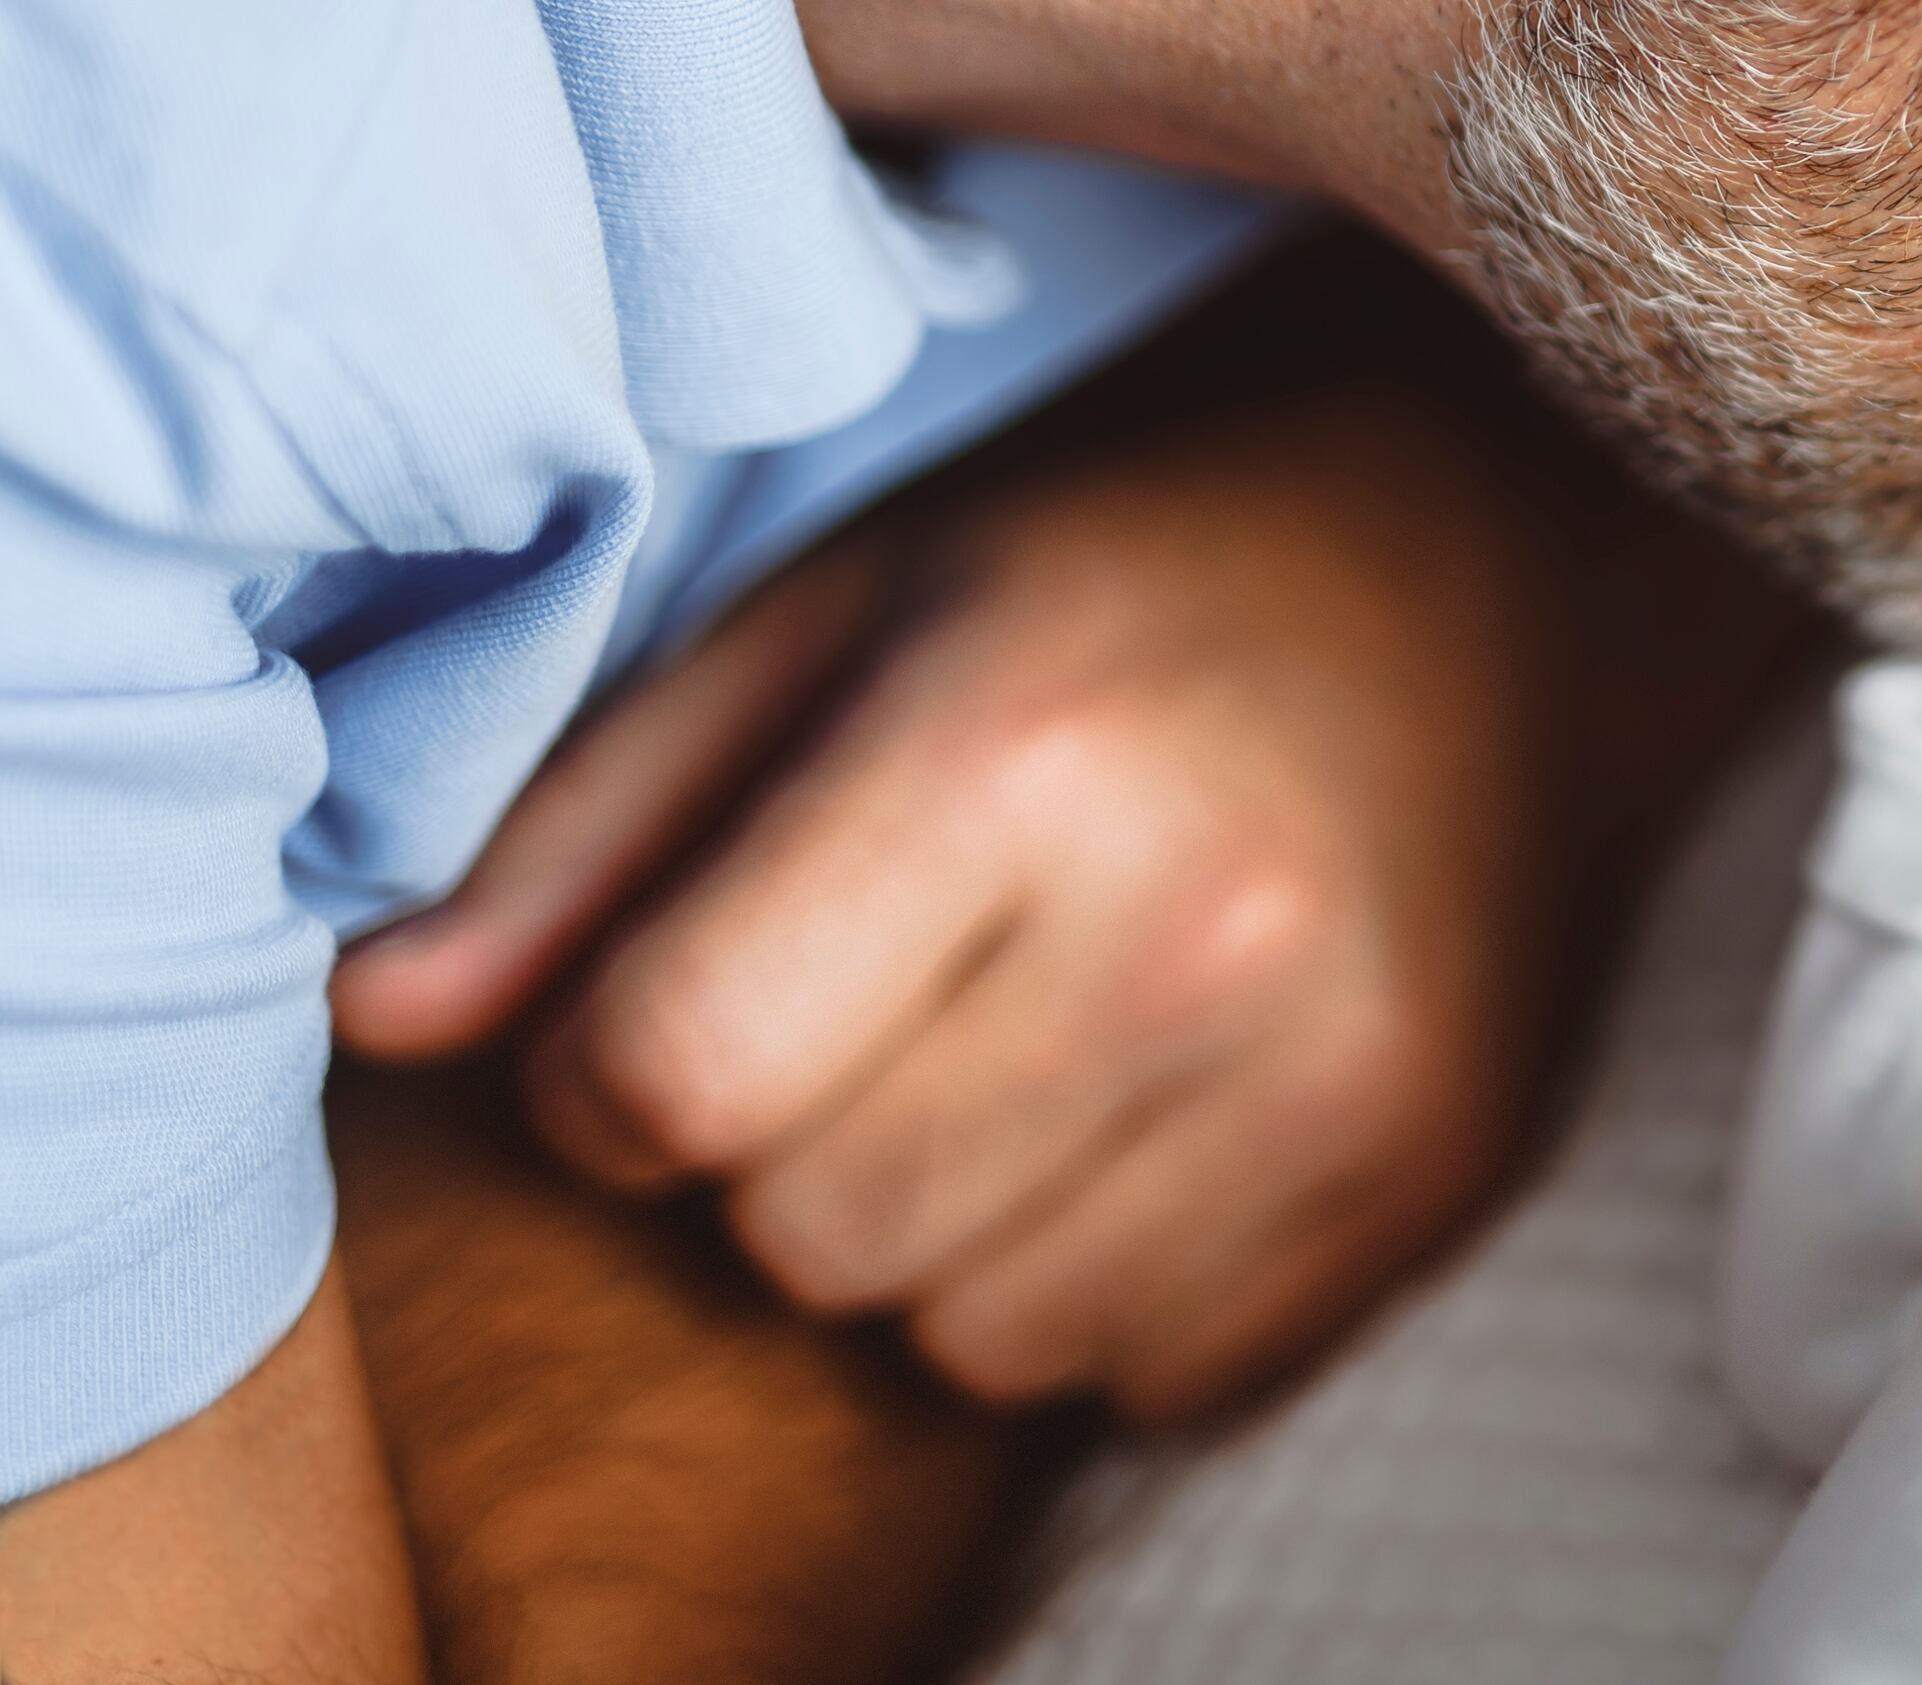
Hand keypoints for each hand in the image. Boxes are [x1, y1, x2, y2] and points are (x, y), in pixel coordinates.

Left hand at [331, 377, 1622, 1421]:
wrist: (1521, 554)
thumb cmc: (1132, 574)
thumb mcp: (845, 609)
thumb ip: (595, 823)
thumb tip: (386, 1028)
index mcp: (1020, 752)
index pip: (670, 1080)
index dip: (619, 1069)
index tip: (692, 987)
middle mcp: (1197, 929)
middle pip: (809, 1238)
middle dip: (792, 1151)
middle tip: (899, 1000)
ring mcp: (1340, 1072)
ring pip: (971, 1344)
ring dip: (948, 1242)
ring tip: (1036, 1052)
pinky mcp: (1437, 1174)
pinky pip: (1152, 1380)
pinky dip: (1113, 1286)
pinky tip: (1164, 1112)